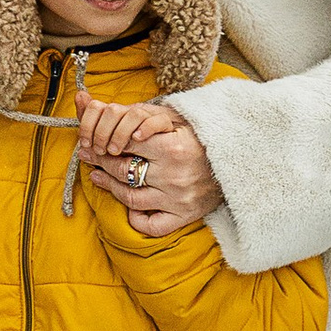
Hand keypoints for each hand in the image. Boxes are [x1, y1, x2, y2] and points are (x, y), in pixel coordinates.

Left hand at [76, 97, 220, 237]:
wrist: (238, 161)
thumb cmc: (202, 137)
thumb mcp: (177, 120)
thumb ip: (143, 114)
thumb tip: (101, 105)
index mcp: (172, 148)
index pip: (125, 144)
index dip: (105, 140)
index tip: (96, 139)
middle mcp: (173, 176)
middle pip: (123, 170)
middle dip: (101, 161)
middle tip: (91, 155)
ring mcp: (177, 199)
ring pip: (130, 198)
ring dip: (109, 186)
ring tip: (99, 177)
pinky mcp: (183, 216)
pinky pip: (151, 225)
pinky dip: (137, 218)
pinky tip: (129, 207)